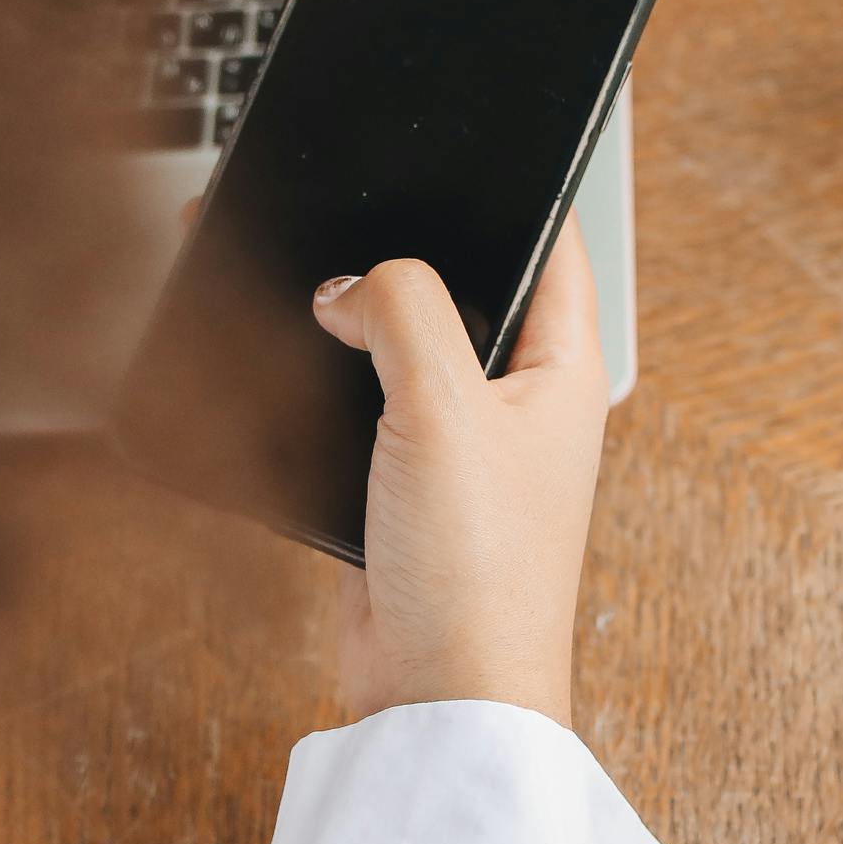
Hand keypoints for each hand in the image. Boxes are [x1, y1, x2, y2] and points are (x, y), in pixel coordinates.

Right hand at [306, 217, 608, 726]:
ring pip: (397, 354)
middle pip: (460, 294)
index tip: (464, 143)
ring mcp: (459, 452)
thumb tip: (346, 285)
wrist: (437, 700)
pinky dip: (320, 391)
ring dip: (350, 325)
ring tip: (296, 280)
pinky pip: (357, 414)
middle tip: (347, 207)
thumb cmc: (477, 571)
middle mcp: (517, 407)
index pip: (553, 248)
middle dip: (401, 256)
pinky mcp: (400, 495)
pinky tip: (279, 370)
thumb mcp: (445, 408)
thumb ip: (401, 312)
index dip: (512, 192)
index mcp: (562, 373)